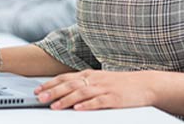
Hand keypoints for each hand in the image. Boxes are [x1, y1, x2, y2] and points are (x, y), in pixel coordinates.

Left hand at [34, 70, 155, 110]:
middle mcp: (95, 80)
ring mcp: (104, 88)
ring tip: (54, 106)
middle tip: (40, 98)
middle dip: (53, 91)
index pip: (66, 78)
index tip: (38, 90)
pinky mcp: (114, 98)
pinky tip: (78, 109)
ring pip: (81, 93)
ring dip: (66, 99)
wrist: (145, 84)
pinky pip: (98, 102)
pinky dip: (87, 105)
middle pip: (70, 85)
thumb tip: (65, 90)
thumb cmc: (121, 83)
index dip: (51, 83)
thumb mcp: (100, 80)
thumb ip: (84, 83)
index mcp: (90, 75)